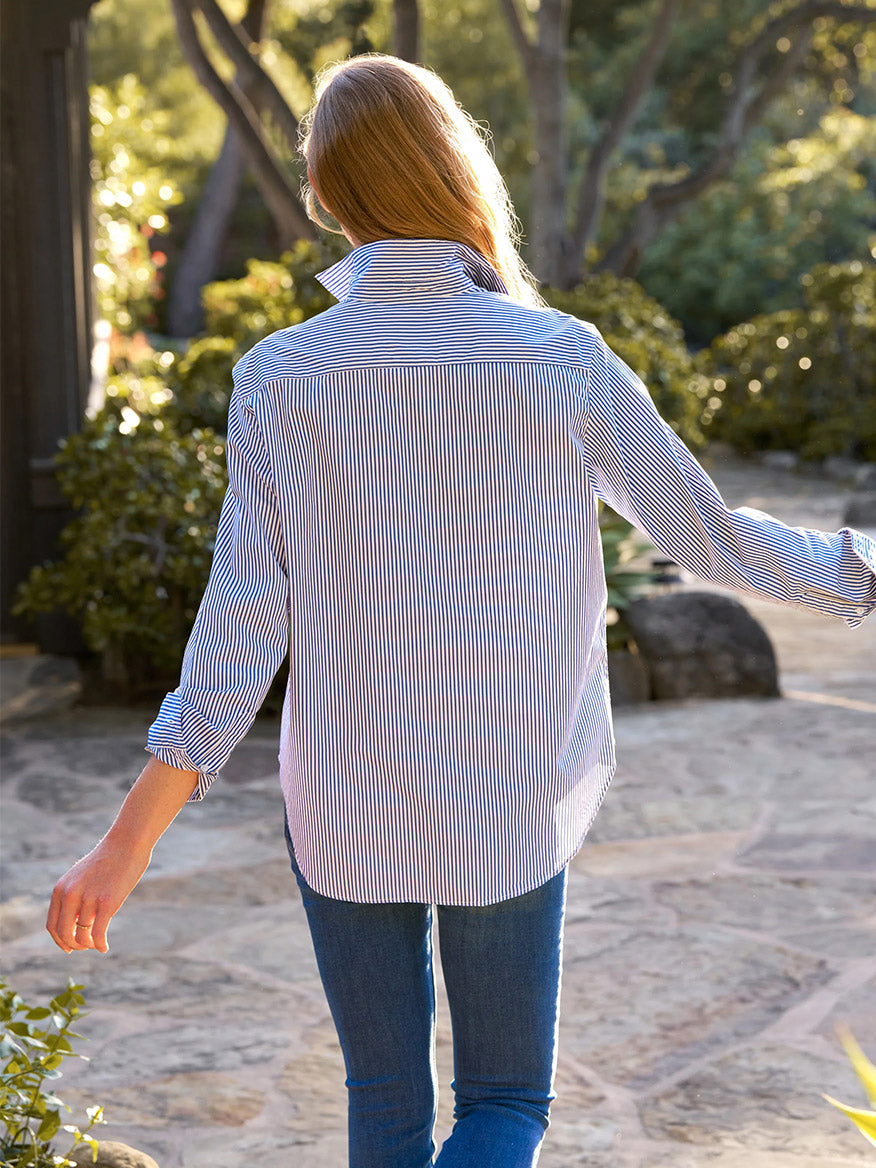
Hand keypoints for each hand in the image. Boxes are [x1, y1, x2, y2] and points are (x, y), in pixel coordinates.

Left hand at [46, 837, 151, 953]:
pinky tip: (105, 947)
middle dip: (74, 945)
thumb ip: (74, 897)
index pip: (52, 925)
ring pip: (82, 935)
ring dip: (89, 945)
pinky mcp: (107, 902)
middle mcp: (70, 894)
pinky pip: (98, 934)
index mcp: (61, 888)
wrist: (127, 842)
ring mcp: (88, 898)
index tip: (69, 947)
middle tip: (85, 948)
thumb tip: (76, 923)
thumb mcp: (82, 877)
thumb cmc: (107, 860)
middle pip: (64, 933)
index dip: (59, 941)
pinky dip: (100, 945)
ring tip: (98, 944)